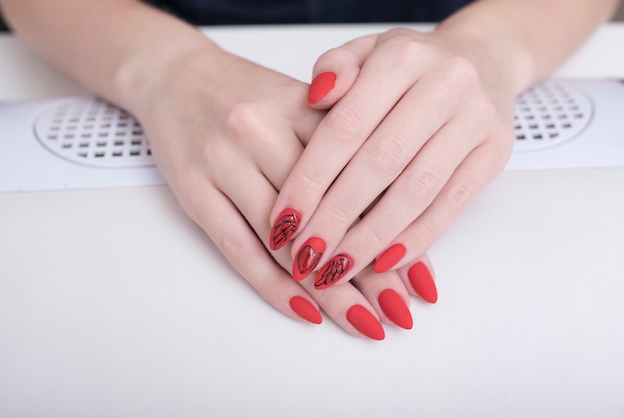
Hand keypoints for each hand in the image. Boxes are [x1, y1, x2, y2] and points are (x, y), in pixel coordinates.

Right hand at [125, 41, 425, 338]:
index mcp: (301, 106)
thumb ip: (345, 145)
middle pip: (325, 212)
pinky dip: (272, 285)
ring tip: (361, 320)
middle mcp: (263, 131)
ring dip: (326, 288)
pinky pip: (238, 247)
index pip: (358, 177)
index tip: (418, 274)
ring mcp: (224, 162)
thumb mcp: (303, 102)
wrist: (176, 76)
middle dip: (368, 270)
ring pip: (284, 239)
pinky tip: (304, 310)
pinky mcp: (195, 190)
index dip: (393, 229)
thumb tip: (393, 211)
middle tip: (398, 310)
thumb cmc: (249, 95)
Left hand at [270, 27, 513, 289]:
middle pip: (380, 163)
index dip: (311, 179)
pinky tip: (384, 262)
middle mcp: (444, 83)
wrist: (480, 58)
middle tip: (306, 256)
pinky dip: (417, 239)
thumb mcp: (365, 52)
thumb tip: (314, 99)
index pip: (345, 127)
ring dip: (373, 238)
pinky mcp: (496, 152)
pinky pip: (454, 204)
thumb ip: (334, 70)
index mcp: (400, 57)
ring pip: (417, 191)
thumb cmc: (409, 66)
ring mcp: (476, 119)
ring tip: (338, 269)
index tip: (283, 222)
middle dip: (337, 218)